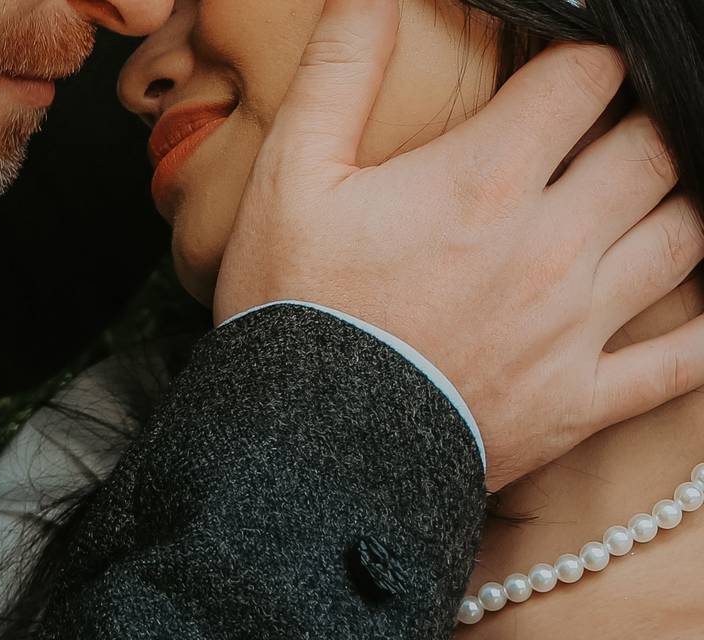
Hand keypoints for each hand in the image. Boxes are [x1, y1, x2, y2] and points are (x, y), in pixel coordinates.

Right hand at [214, 0, 703, 490]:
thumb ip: (341, 71)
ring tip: (635, 197)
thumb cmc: (295, 306)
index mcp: (485, 181)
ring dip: (671, 202)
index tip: (558, 74)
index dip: (581, 61)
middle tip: (595, 136)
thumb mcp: (292, 177)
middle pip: (651, 148)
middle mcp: (550, 245)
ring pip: (683, 236)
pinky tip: (697, 304)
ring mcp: (575, 327)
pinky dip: (703, 328)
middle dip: (632, 125)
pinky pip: (682, 361)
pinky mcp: (579, 400)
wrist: (306, 445)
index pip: (584, 77)